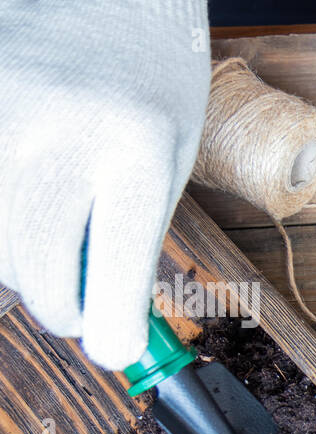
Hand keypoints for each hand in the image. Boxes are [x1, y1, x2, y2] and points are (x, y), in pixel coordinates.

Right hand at [0, 1, 209, 368]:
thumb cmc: (147, 76)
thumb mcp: (171, 155)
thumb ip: (134, 232)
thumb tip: (107, 317)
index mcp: (136, 147)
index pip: (116, 266)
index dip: (111, 326)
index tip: (114, 348)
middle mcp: (58, 132)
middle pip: (38, 268)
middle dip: (63, 305)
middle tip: (84, 305)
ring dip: (24, 262)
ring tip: (59, 230)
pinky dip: (3, 226)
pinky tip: (27, 201)